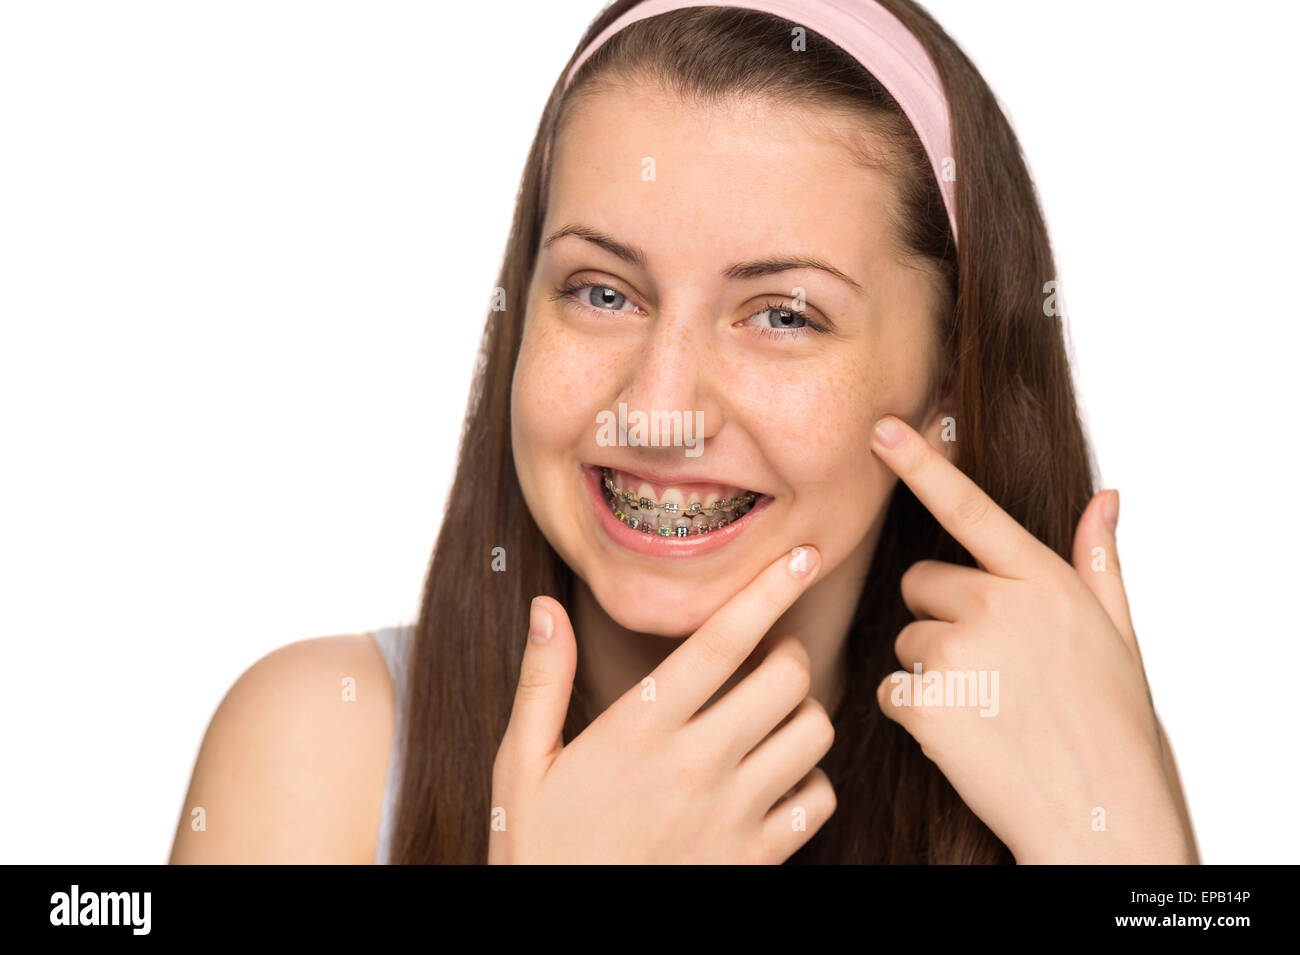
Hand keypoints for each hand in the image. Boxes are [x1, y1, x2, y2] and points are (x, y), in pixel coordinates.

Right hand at [489, 545, 836, 863]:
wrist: (558, 941)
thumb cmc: (537, 849)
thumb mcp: (522, 763)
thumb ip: (542, 681)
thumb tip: (546, 608)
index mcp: (638, 727)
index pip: (722, 640)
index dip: (768, 589)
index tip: (798, 556)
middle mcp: (696, 765)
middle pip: (788, 677)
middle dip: (787, 652)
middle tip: (767, 657)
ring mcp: (732, 816)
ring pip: (813, 733)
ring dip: (800, 714)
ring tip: (769, 717)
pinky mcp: (754, 861)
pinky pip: (817, 801)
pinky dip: (809, 782)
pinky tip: (774, 779)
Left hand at [869, 415, 1192, 863]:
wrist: (1101, 814)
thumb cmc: (1111, 723)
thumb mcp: (1117, 636)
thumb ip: (1100, 563)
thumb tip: (1107, 499)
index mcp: (1042, 582)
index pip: (970, 509)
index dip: (921, 464)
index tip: (881, 427)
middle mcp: (997, 605)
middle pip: (923, 583)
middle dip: (942, 615)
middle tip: (991, 664)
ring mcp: (957, 652)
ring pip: (907, 638)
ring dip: (930, 668)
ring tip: (987, 705)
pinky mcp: (925, 700)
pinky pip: (892, 689)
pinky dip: (916, 712)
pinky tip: (964, 734)